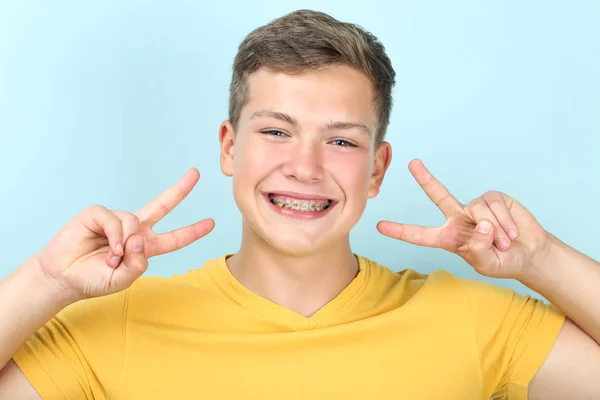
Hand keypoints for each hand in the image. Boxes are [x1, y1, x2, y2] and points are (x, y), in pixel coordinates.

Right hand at [35, 168, 213, 300]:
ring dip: (125, 242)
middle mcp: (134, 230)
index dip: (192, 231)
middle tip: (196, 173)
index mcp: (145, 247)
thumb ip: (138, 264)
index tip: (211, 223)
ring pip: (133, 220)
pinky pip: (113, 219)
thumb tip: (139, 238)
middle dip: (180, 189)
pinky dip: (114, 235)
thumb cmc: (94, 280)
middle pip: (162, 205)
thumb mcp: (124, 280)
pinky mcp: (97, 214)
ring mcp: (116, 221)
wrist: (64, 277)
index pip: (174, 239)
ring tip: (113, 258)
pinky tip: (108, 248)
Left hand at [376, 159, 551, 278]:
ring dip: (494, 230)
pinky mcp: (494, 199)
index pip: (420, 235)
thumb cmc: (502, 261)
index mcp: (448, 237)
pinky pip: (494, 206)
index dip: (400, 231)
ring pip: (478, 210)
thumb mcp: (486, 264)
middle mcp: (458, 217)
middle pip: (438, 195)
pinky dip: (504, 222)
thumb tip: (479, 224)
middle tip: (412, 163)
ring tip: (504, 243)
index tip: (379, 226)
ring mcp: (475, 206)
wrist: (529, 254)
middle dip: (425, 179)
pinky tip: (512, 233)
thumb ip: (479, 249)